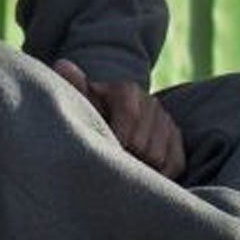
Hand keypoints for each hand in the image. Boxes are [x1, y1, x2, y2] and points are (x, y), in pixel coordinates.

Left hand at [52, 59, 185, 178]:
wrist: (109, 124)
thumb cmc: (91, 118)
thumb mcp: (81, 104)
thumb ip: (74, 89)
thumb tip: (63, 64)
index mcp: (127, 91)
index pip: (129, 114)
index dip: (118, 138)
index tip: (105, 152)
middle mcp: (151, 103)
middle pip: (143, 143)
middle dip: (126, 158)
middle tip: (110, 165)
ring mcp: (166, 121)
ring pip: (158, 156)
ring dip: (140, 169)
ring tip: (122, 170)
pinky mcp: (177, 139)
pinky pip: (174, 164)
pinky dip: (157, 174)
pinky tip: (140, 172)